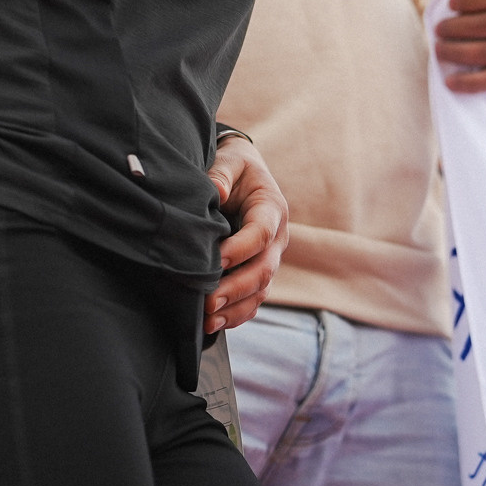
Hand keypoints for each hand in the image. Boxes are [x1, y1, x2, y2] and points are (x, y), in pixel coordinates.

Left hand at [206, 133, 288, 333]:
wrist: (243, 175)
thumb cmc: (235, 167)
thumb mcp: (230, 161)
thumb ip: (221, 174)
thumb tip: (215, 192)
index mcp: (272, 208)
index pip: (261, 233)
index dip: (240, 249)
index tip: (215, 261)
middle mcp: (277, 238)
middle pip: (263, 269)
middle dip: (236, 288)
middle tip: (208, 301)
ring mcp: (271, 258)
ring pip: (260, 290)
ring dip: (235, 307)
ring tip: (208, 320)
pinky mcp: (259, 272)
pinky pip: (254, 299)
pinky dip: (237, 314)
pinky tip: (214, 324)